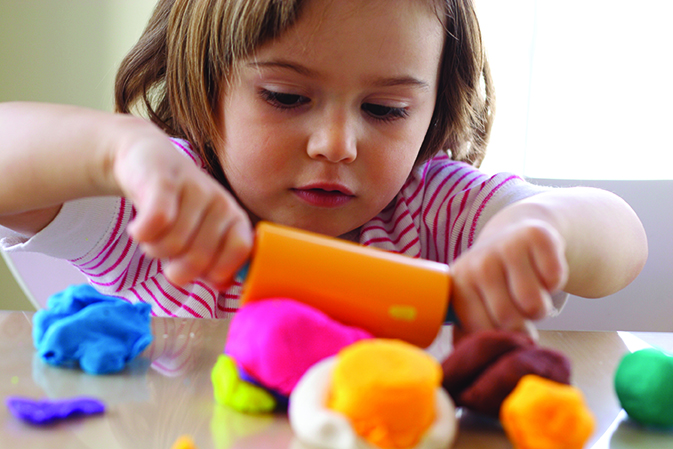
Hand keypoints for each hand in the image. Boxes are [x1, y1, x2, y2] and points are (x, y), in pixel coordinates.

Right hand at [111, 121, 252, 288]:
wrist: (147, 160)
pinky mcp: (164, 181)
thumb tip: (223, 284)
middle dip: (174, 267)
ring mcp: (195, 189)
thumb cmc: (179, 208)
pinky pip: (155, 223)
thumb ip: (214, 264)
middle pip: (198, 259)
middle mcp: (220, 202)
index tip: (197, 271)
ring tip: (153, 235)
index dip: (215, 271)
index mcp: (235, 219)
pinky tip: (138, 228)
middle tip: (167, 251)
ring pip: (172, 245)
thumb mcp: (202, 236)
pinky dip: (141, 234)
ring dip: (153, 249)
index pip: (239, 253)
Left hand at [449, 219, 567, 337]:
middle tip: (518, 311)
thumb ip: (468, 332)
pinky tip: (541, 272)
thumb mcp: (474, 302)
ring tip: (529, 293)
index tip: (505, 334)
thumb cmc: (494, 281)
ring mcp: (506, 246)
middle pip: (509, 320)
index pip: (482, 331)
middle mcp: (479, 263)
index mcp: (459, 284)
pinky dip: (554, 283)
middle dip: (522, 326)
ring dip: (540, 308)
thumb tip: (471, 360)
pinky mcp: (535, 235)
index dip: (501, 340)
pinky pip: (555, 279)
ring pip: (535, 305)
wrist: (514, 235)